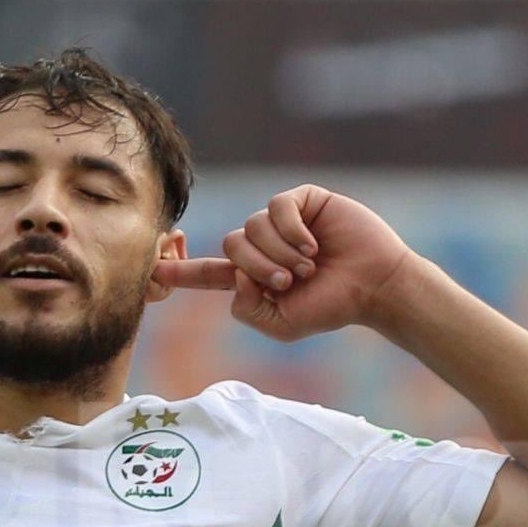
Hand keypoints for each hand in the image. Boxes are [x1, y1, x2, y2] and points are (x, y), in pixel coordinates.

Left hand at [152, 185, 421, 341]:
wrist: (375, 286)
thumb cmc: (333, 307)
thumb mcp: (282, 325)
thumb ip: (248, 310)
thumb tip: (235, 276)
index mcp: (253, 276)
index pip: (209, 273)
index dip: (182, 271)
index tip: (152, 271)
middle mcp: (263, 246)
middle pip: (231, 245)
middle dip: (257, 266)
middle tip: (289, 281)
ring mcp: (281, 222)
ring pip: (252, 227)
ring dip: (278, 252)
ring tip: (308, 266)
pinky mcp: (302, 201)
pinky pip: (276, 207)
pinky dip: (290, 230)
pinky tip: (312, 245)